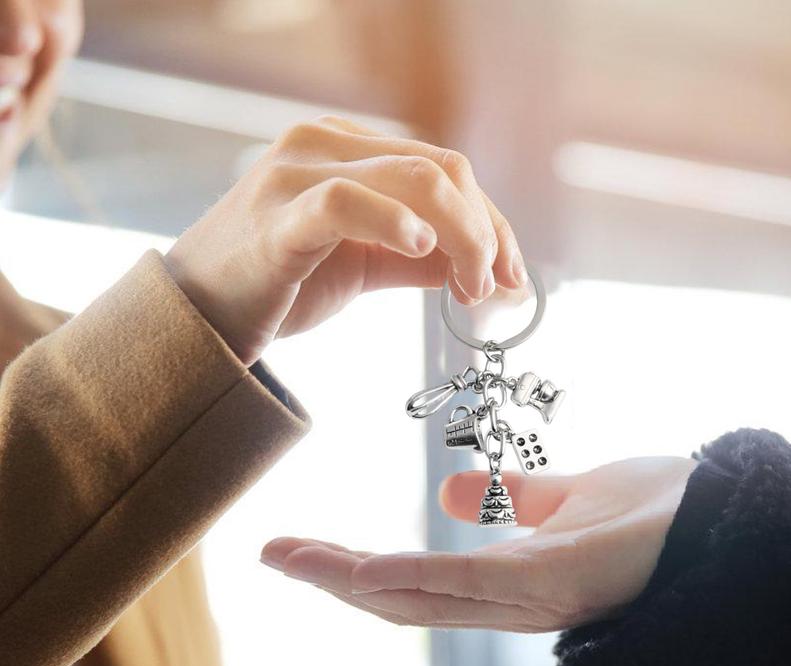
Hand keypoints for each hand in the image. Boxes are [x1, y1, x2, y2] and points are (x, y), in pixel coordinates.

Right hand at [164, 116, 525, 364]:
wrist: (199, 319)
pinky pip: (347, 201)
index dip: (492, 223)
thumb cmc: (277, 286)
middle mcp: (325, 145)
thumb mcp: (363, 266)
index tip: (514, 277)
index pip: (445, 170)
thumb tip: (482, 268)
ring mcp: (298, 173)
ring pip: (412, 179)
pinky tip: (423, 252)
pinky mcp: (279, 216)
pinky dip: (394, 222)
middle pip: (440, 169)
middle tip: (494, 289)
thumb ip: (418, 258)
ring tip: (470, 288)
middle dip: (486, 232)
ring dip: (461, 236)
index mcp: (348, 150)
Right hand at [260, 457, 696, 631]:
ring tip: (292, 561)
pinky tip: (365, 570)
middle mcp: (513, 601)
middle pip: (407, 601)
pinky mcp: (559, 585)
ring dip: (354, 583)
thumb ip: (516, 500)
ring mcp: (533, 599)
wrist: (732, 520)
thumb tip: (447, 493)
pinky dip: (415, 580)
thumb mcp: (573, 497)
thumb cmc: (661, 514)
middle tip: (272, 555)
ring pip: (426, 600)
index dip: (356, 571)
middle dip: (336, 582)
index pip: (418, 583)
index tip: (301, 550)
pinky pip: (473, 585)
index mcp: (512, 580)